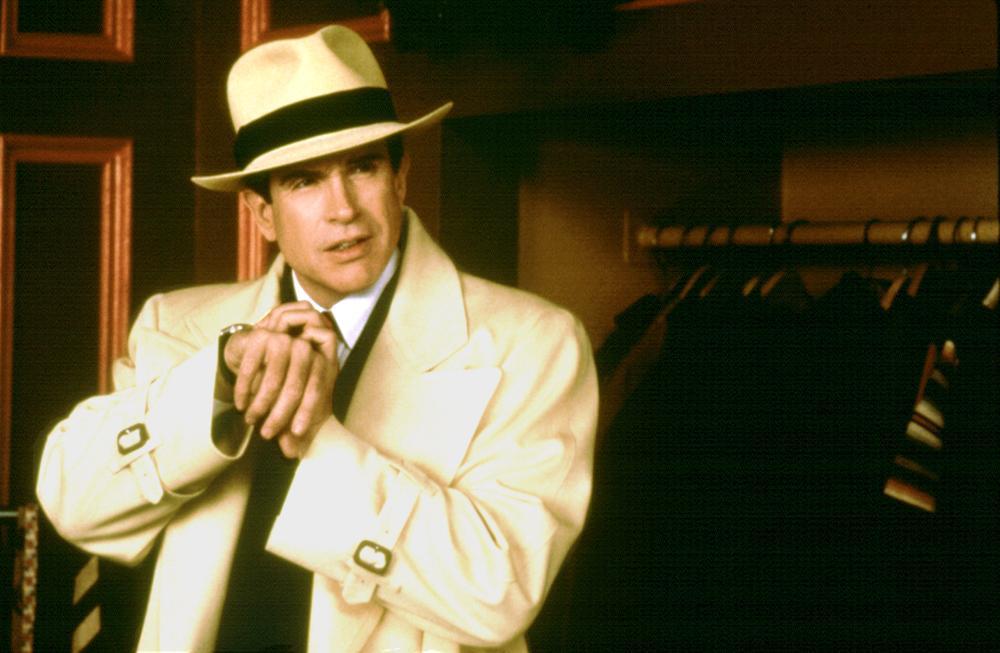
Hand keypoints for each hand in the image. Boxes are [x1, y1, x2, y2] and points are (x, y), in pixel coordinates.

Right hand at [223, 302, 337, 456]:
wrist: (260, 349)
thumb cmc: (283, 379)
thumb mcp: (293, 401)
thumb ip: (294, 424)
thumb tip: (292, 454)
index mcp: (320, 361)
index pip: (316, 391)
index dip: (306, 414)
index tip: (296, 434)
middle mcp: (304, 348)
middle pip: (294, 389)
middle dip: (279, 416)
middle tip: (266, 435)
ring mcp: (282, 340)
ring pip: (271, 383)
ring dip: (259, 406)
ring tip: (251, 420)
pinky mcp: (259, 337)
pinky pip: (251, 371)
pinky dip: (244, 391)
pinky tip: (240, 404)